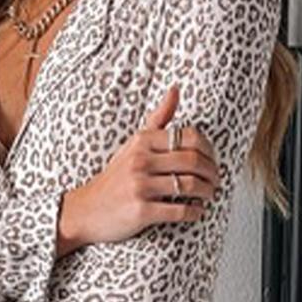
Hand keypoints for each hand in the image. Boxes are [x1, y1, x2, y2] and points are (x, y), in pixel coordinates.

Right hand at [56, 83, 219, 253]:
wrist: (86, 210)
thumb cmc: (115, 177)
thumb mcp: (133, 144)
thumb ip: (157, 119)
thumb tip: (176, 90)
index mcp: (142, 141)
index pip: (189, 137)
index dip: (208, 150)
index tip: (212, 161)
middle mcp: (140, 161)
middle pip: (193, 161)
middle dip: (212, 173)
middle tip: (215, 180)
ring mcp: (140, 186)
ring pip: (189, 185)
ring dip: (207, 192)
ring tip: (208, 194)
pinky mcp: (141, 211)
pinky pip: (179, 210)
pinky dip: (194, 212)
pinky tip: (197, 212)